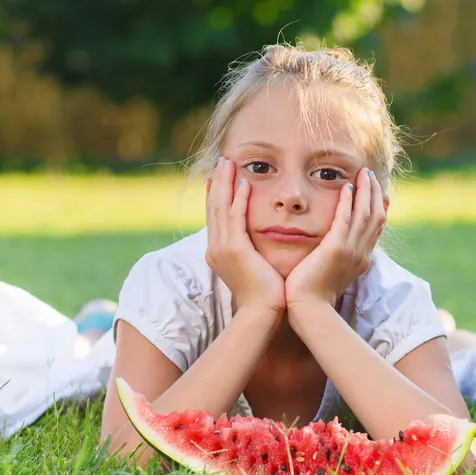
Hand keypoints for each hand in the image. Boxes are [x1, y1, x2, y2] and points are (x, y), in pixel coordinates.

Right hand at [204, 158, 285, 316]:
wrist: (262, 313)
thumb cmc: (263, 294)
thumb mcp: (251, 268)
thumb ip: (249, 253)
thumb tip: (254, 245)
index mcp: (217, 252)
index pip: (214, 216)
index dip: (215, 193)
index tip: (219, 176)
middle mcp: (215, 247)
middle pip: (213, 206)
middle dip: (217, 182)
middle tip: (222, 161)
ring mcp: (222, 248)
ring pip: (220, 207)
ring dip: (225, 183)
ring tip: (229, 163)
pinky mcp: (234, 249)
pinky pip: (235, 217)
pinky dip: (238, 199)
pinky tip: (245, 184)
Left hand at [285, 168, 385, 312]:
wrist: (309, 309)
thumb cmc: (313, 295)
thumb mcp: (332, 273)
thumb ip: (336, 258)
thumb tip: (334, 248)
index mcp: (361, 259)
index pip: (376, 228)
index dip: (379, 207)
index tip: (379, 192)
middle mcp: (361, 253)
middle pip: (377, 217)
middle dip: (375, 193)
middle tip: (370, 175)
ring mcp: (350, 250)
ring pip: (366, 214)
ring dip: (365, 191)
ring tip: (363, 174)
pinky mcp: (336, 248)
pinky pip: (345, 218)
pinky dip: (348, 201)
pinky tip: (346, 186)